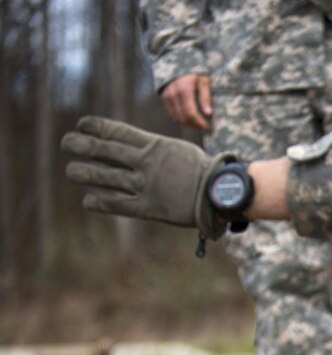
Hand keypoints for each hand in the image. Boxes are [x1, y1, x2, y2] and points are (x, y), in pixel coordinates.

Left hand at [61, 116, 227, 238]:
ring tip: (71, 170)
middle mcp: (145, 163)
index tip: (81, 124)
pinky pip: (117, 204)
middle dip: (82, 145)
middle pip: (105, 151)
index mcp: (154, 146)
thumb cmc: (204, 170)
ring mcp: (145, 185)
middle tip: (67, 143)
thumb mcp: (180, 150)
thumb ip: (158, 149)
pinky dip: (100, 202)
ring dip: (84, 172)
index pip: (117, 132)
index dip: (96, 127)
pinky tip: (88, 201)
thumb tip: (139, 147)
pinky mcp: (148, 206)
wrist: (219, 193)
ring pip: (105, 176)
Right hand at [160, 73, 212, 129]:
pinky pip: (171, 114)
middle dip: (193, 125)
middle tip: (202, 126)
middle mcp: (173, 94)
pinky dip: (180, 118)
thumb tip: (208, 113)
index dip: (198, 122)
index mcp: (184, 89)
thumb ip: (205, 97)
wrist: (178, 63)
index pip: (190, 113)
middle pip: (182, 117)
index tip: (206, 126)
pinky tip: (188, 118)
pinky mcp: (164, 98)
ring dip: (186, 123)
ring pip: (175, 117)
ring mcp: (166, 96)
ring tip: (196, 123)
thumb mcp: (203, 81)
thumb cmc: (194, 72)